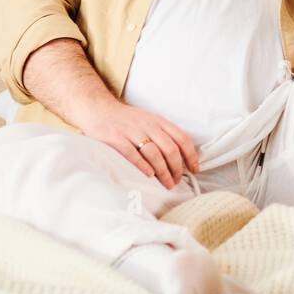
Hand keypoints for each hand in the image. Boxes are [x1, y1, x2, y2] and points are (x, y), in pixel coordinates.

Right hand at [72, 98, 199, 188]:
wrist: (98, 109)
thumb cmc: (126, 120)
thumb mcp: (149, 121)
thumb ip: (163, 134)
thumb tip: (180, 156)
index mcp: (158, 121)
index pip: (182, 138)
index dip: (191, 155)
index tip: (195, 169)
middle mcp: (148, 125)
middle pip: (170, 149)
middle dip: (177, 168)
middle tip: (178, 181)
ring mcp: (131, 132)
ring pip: (154, 154)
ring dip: (163, 172)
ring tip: (167, 184)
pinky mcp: (116, 138)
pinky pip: (132, 154)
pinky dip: (143, 166)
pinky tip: (149, 175)